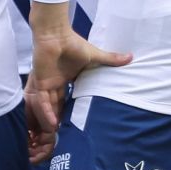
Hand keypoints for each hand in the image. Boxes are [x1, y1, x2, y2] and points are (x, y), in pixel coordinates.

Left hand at [26, 28, 130, 152]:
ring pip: (46, 107)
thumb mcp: (94, 56)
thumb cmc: (72, 42)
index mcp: (63, 80)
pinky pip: (42, 100)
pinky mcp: (40, 81)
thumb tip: (131, 57)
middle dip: (57, 121)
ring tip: (57, 135)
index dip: (65, 113)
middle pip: (54, 107)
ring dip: (50, 120)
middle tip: (62, 136)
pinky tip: (52, 123)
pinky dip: (46, 111)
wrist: (56, 33)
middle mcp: (53, 84)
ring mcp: (45, 83)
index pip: (64, 100)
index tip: (71, 125)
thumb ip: (110, 60)